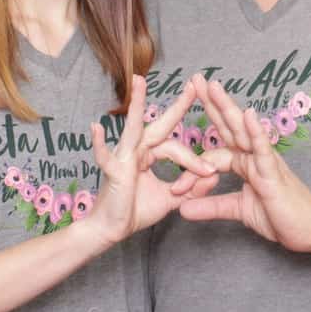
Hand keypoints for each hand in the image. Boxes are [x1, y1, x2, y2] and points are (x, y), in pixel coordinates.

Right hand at [85, 76, 217, 246]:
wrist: (111, 229)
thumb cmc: (135, 210)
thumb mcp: (170, 198)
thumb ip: (191, 188)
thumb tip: (214, 176)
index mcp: (149, 153)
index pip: (176, 148)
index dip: (193, 160)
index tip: (210, 172)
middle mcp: (137, 149)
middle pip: (160, 125)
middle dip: (177, 105)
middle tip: (193, 85)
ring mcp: (123, 157)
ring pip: (135, 129)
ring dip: (136, 105)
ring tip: (139, 82)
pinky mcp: (114, 171)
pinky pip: (106, 157)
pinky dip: (100, 144)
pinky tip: (96, 128)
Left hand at [174, 78, 310, 253]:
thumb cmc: (283, 216)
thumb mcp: (239, 210)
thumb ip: (212, 206)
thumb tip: (182, 210)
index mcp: (245, 163)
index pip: (215, 152)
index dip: (192, 169)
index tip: (176, 187)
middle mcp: (253, 156)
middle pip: (229, 125)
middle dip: (212, 103)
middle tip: (196, 79)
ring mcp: (265, 161)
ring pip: (243, 130)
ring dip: (228, 108)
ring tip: (213, 87)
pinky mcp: (274, 173)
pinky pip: (263, 149)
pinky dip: (256, 132)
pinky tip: (249, 115)